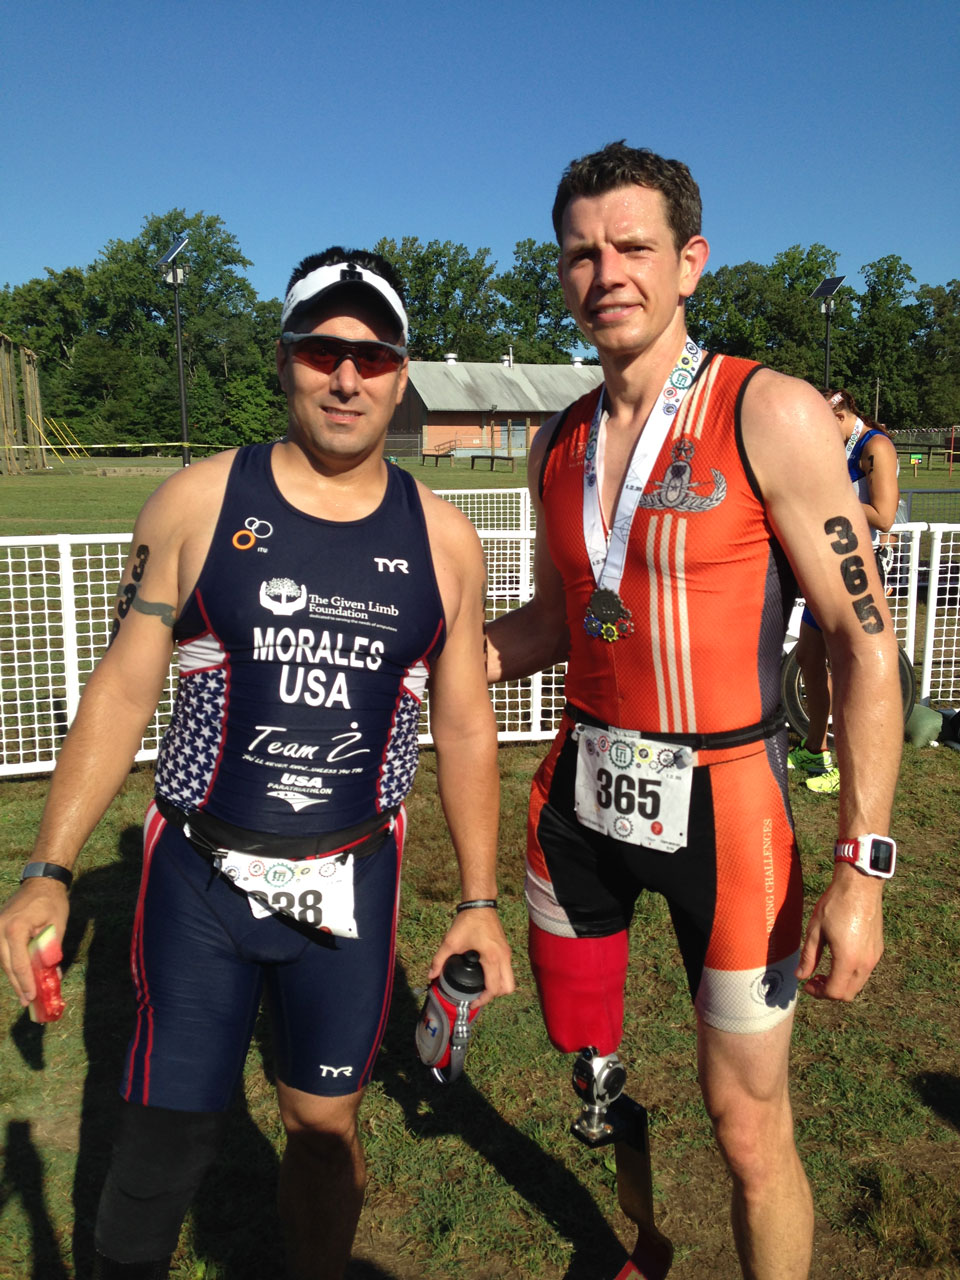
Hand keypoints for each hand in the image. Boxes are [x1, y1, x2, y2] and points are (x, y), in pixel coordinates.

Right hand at [0, 880, 68, 1005]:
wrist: (41, 881)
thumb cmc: (52, 901)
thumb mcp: (57, 926)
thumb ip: (51, 950)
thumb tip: (50, 975)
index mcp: (15, 928)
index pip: (19, 962)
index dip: (25, 982)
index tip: (31, 997)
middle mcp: (0, 929)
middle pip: (7, 964)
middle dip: (18, 984)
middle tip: (26, 1001)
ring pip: (4, 960)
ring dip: (14, 976)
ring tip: (25, 993)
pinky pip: (4, 951)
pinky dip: (12, 964)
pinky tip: (20, 976)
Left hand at [428, 908, 514, 1008]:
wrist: (480, 904)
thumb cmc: (467, 922)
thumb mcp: (451, 942)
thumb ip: (439, 960)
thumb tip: (430, 975)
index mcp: (492, 958)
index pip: (494, 989)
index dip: (483, 1000)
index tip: (471, 1003)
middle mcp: (503, 958)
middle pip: (508, 988)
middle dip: (494, 996)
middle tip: (479, 996)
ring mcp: (507, 953)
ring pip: (510, 979)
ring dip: (498, 987)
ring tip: (481, 987)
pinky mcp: (505, 949)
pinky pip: (507, 970)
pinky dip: (499, 977)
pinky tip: (485, 974)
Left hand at [795, 863, 884, 1000]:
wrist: (860, 886)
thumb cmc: (835, 905)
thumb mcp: (815, 931)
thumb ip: (808, 957)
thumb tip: (800, 976)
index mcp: (847, 960)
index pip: (834, 992)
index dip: (818, 993)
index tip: (807, 984)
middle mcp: (865, 963)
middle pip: (848, 994)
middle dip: (830, 992)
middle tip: (815, 979)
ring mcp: (874, 957)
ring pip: (858, 984)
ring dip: (841, 984)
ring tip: (825, 970)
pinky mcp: (878, 950)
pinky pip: (865, 972)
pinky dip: (851, 974)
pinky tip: (839, 958)